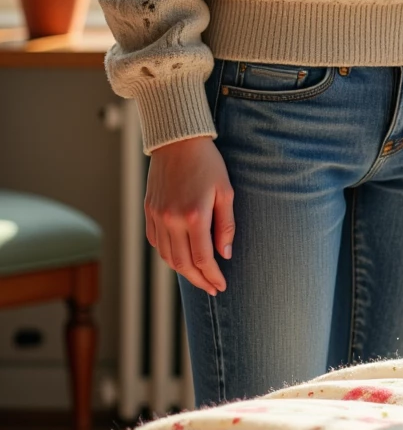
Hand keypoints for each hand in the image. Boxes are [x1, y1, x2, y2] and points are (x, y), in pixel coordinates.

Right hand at [145, 135, 235, 295]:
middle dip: (198, 280)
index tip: (221, 286)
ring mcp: (157, 216)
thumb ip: (226, 226)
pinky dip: (167, 254)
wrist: (178, 141)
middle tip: (211, 288)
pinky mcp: (149, 211)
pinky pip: (156, 242)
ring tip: (198, 276)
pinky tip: (180, 256)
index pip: (203, 259)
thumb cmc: (207, 163)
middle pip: (183, 264)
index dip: (212, 276)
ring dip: (182, 271)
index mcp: (194, 215)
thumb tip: (224, 255)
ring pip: (167, 256)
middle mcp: (171, 220)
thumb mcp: (226, 191)